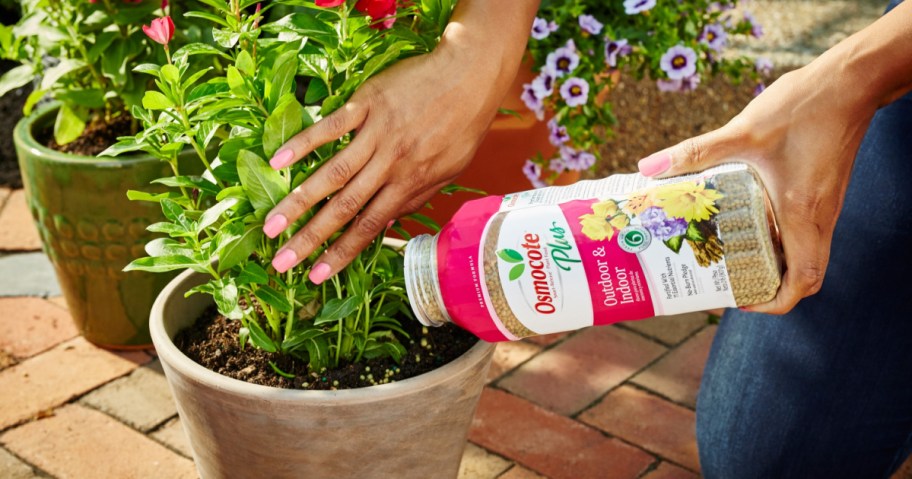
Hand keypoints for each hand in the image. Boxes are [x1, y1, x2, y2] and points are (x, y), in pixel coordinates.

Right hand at [262, 36, 516, 283]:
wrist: (469, 76)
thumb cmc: (462, 126)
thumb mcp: (448, 171)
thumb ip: (416, 198)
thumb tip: (388, 225)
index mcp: (409, 185)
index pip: (369, 228)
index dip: (341, 254)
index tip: (315, 276)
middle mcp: (390, 165)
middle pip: (343, 208)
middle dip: (310, 239)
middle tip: (280, 262)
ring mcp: (376, 135)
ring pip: (331, 174)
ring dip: (298, 202)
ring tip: (270, 225)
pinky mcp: (366, 105)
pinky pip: (330, 128)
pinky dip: (303, 144)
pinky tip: (277, 161)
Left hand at [636, 60, 878, 313]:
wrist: (849, 81)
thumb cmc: (805, 106)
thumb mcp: (743, 130)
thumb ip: (697, 151)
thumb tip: (648, 167)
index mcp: (804, 214)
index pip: (803, 280)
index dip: (775, 301)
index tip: (742, 301)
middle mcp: (820, 217)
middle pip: (804, 275)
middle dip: (768, 288)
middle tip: (728, 282)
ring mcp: (825, 206)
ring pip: (805, 253)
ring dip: (772, 263)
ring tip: (731, 257)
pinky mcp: (822, 191)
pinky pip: (805, 231)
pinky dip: (779, 238)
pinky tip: (747, 220)